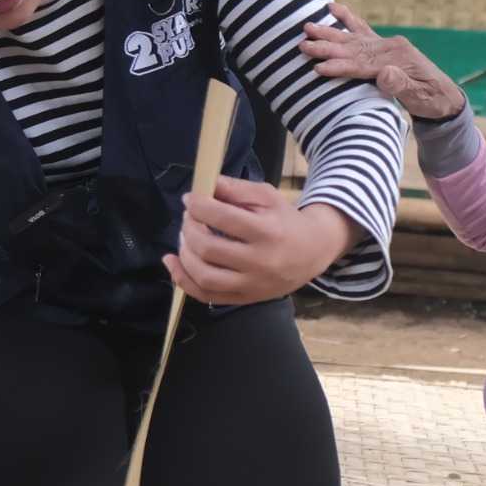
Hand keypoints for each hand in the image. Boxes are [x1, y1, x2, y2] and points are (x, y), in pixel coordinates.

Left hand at [163, 179, 353, 305]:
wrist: (313, 252)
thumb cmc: (285, 220)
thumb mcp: (267, 196)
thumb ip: (235, 189)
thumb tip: (204, 186)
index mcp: (266, 231)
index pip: (223, 218)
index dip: (198, 206)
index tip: (190, 199)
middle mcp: (259, 262)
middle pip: (209, 248)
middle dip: (190, 229)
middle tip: (188, 218)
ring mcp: (251, 285)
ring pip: (204, 276)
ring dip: (184, 255)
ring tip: (184, 238)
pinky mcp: (244, 298)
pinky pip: (206, 296)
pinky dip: (183, 280)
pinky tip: (173, 262)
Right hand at [300, 1, 468, 121]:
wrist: (445, 96)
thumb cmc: (432, 100)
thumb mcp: (420, 98)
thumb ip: (401, 85)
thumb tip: (384, 74)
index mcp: (398, 59)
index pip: (363, 64)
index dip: (340, 66)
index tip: (319, 67)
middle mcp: (391, 46)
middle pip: (354, 48)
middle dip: (327, 46)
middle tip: (303, 45)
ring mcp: (386, 44)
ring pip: (353, 37)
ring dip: (329, 32)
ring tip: (307, 26)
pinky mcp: (384, 45)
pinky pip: (362, 29)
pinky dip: (347, 17)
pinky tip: (332, 7)